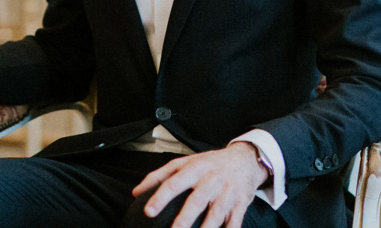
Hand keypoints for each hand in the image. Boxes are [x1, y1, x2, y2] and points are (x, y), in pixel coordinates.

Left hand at [131, 143, 267, 227]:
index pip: (174, 183)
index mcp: (195, 168)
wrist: (244, 159)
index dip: (160, 197)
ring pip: (216, 213)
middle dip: (184, 218)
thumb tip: (136, 192)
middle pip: (196, 200)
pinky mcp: (241, 203)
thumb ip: (159, 175)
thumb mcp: (184, 162)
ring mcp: (227, 192)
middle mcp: (211, 180)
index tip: (148, 211)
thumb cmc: (209, 163)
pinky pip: (235, 221)